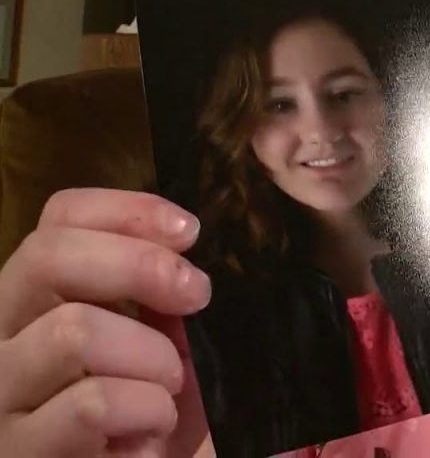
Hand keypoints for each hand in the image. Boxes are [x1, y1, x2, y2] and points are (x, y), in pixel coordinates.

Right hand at [0, 188, 211, 456]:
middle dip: (138, 264)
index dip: (126, 210)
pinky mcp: (19, 453)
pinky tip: (151, 434)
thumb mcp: (156, 346)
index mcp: (34, 305)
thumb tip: (176, 241)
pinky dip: (144, 410)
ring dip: (150, 356)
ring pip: (73, 331)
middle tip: (196, 295)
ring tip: (169, 390)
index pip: (56, 220)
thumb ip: (153, 297)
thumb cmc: (150, 423)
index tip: (189, 232)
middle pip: (44, 255)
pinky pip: (91, 404)